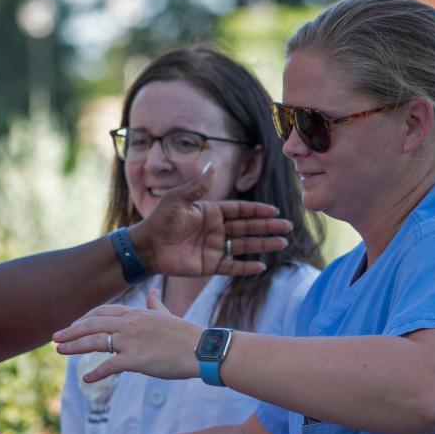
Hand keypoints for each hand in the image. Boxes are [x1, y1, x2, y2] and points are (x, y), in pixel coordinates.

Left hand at [53, 289, 200, 382]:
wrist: (202, 349)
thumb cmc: (186, 335)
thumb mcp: (168, 315)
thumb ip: (156, 305)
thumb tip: (154, 294)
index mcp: (136, 313)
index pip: (103, 312)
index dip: (84, 319)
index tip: (73, 326)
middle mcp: (130, 324)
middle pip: (92, 324)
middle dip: (71, 331)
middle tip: (55, 338)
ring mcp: (131, 341)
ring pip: (95, 341)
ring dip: (74, 346)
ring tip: (59, 351)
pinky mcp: (136, 359)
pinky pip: (109, 366)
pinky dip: (96, 373)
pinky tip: (86, 378)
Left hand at [130, 162, 291, 276]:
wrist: (147, 246)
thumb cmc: (160, 220)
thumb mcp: (179, 199)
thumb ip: (199, 187)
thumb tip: (213, 166)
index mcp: (211, 212)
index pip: (240, 210)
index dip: (257, 211)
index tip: (274, 211)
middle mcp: (216, 230)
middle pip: (247, 227)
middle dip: (267, 227)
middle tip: (287, 227)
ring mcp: (213, 248)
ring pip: (244, 246)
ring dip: (262, 245)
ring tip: (281, 243)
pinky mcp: (209, 265)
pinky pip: (231, 266)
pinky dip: (245, 267)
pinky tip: (261, 266)